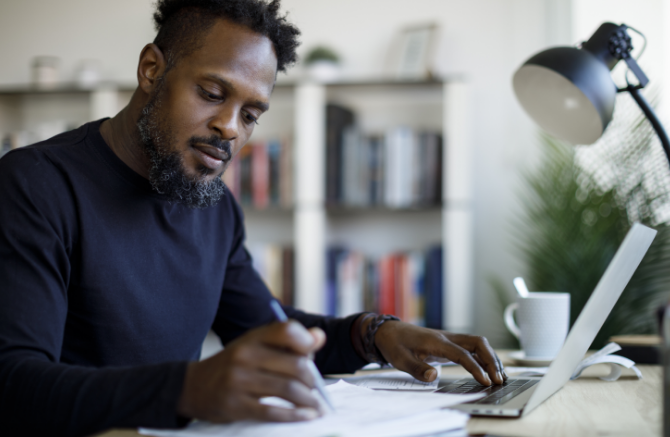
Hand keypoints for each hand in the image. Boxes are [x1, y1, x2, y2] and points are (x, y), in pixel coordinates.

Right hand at [177, 321, 325, 422]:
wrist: (193, 386)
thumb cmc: (234, 365)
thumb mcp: (255, 346)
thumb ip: (287, 342)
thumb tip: (319, 337)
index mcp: (253, 338)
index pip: (287, 330)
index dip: (306, 342)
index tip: (313, 355)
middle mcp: (245, 355)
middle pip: (295, 365)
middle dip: (312, 380)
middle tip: (317, 389)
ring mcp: (239, 380)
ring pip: (288, 389)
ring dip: (309, 400)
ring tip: (316, 406)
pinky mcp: (235, 405)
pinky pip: (272, 412)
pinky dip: (295, 416)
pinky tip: (306, 416)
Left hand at [374, 321, 506, 385]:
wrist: (389, 331)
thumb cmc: (394, 344)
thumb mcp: (400, 359)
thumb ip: (417, 368)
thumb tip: (434, 376)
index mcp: (436, 341)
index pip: (462, 353)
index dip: (475, 367)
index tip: (486, 381)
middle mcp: (447, 337)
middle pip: (477, 343)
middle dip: (491, 360)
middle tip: (499, 380)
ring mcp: (450, 339)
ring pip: (478, 343)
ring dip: (491, 358)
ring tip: (501, 377)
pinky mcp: (450, 343)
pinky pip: (472, 347)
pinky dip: (484, 356)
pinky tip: (490, 369)